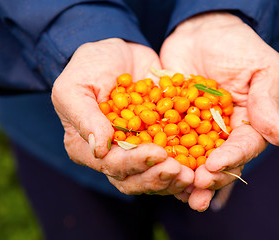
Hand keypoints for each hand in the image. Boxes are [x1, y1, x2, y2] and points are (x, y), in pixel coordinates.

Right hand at [51, 38, 193, 195]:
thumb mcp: (75, 88)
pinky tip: (203, 164)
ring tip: (194, 174)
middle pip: (134, 179)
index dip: (135, 164)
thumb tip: (99, 149)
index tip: (157, 155)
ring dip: (175, 178)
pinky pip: (173, 158)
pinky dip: (187, 163)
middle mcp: (112, 156)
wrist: (118, 54)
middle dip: (158, 177)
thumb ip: (84, 117)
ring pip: (155, 175)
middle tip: (181, 172)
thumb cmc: (88, 68)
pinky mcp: (158, 141)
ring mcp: (137, 150)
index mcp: (87, 149)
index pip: (111, 165)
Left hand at [160, 12, 278, 210]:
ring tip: (176, 193)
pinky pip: (169, 143)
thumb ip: (267, 103)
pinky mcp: (173, 121)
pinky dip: (164, 157)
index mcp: (248, 123)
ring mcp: (196, 129)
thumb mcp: (262, 69)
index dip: (231, 159)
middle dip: (208, 178)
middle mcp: (222, 132)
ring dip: (185, 178)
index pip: (243, 147)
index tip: (215, 166)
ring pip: (193, 159)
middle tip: (195, 192)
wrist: (202, 30)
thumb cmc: (238, 45)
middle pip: (218, 162)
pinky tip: (155, 169)